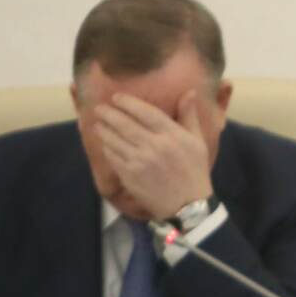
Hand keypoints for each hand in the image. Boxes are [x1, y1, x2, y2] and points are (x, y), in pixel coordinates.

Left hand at [93, 90, 213, 220]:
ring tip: (97, 123)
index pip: (145, 112)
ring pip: (115, 140)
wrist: (188, 204)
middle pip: (125, 124)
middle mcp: (154, 146)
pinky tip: (104, 142)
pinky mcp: (130, 176)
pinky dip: (107, 147)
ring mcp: (139, 161)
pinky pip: (113, 157)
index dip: (128, 103)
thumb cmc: (194, 170)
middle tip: (99, 108)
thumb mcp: (198, 141)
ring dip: (103, 129)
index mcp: (172, 135)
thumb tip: (189, 92)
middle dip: (109, 114)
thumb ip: (189, 116)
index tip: (116, 97)